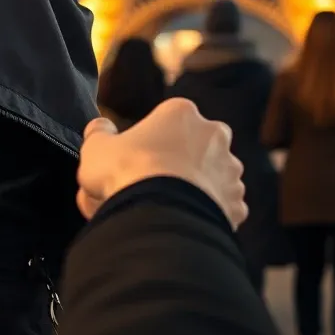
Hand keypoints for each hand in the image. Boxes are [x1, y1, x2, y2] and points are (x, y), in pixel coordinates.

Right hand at [76, 97, 247, 229]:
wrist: (158, 215)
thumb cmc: (126, 172)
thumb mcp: (97, 147)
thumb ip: (99, 132)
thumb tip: (101, 126)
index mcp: (181, 112)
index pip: (170, 119)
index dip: (153, 138)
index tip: (140, 157)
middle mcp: (214, 135)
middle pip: (199, 144)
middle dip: (185, 159)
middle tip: (159, 181)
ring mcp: (230, 170)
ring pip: (216, 175)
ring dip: (200, 186)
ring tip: (173, 206)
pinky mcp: (236, 203)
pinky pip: (225, 207)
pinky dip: (211, 214)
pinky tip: (188, 222)